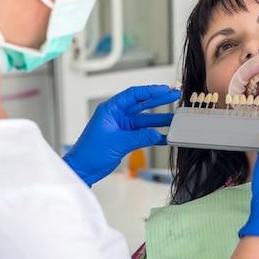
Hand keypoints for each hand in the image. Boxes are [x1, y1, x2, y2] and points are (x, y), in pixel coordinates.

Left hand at [63, 85, 180, 185]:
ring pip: (145, 120)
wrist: (83, 169)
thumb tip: (156, 134)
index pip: (133, 95)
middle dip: (159, 100)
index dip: (150, 91)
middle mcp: (117, 116)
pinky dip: (153, 136)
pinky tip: (165, 137)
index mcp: (110, 109)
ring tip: (175, 118)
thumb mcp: (117, 143)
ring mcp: (122, 127)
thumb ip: (139, 138)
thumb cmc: (89, 153)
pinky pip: (143, 134)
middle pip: (142, 105)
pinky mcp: (125, 138)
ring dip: (159, 120)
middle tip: (174, 96)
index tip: (164, 89)